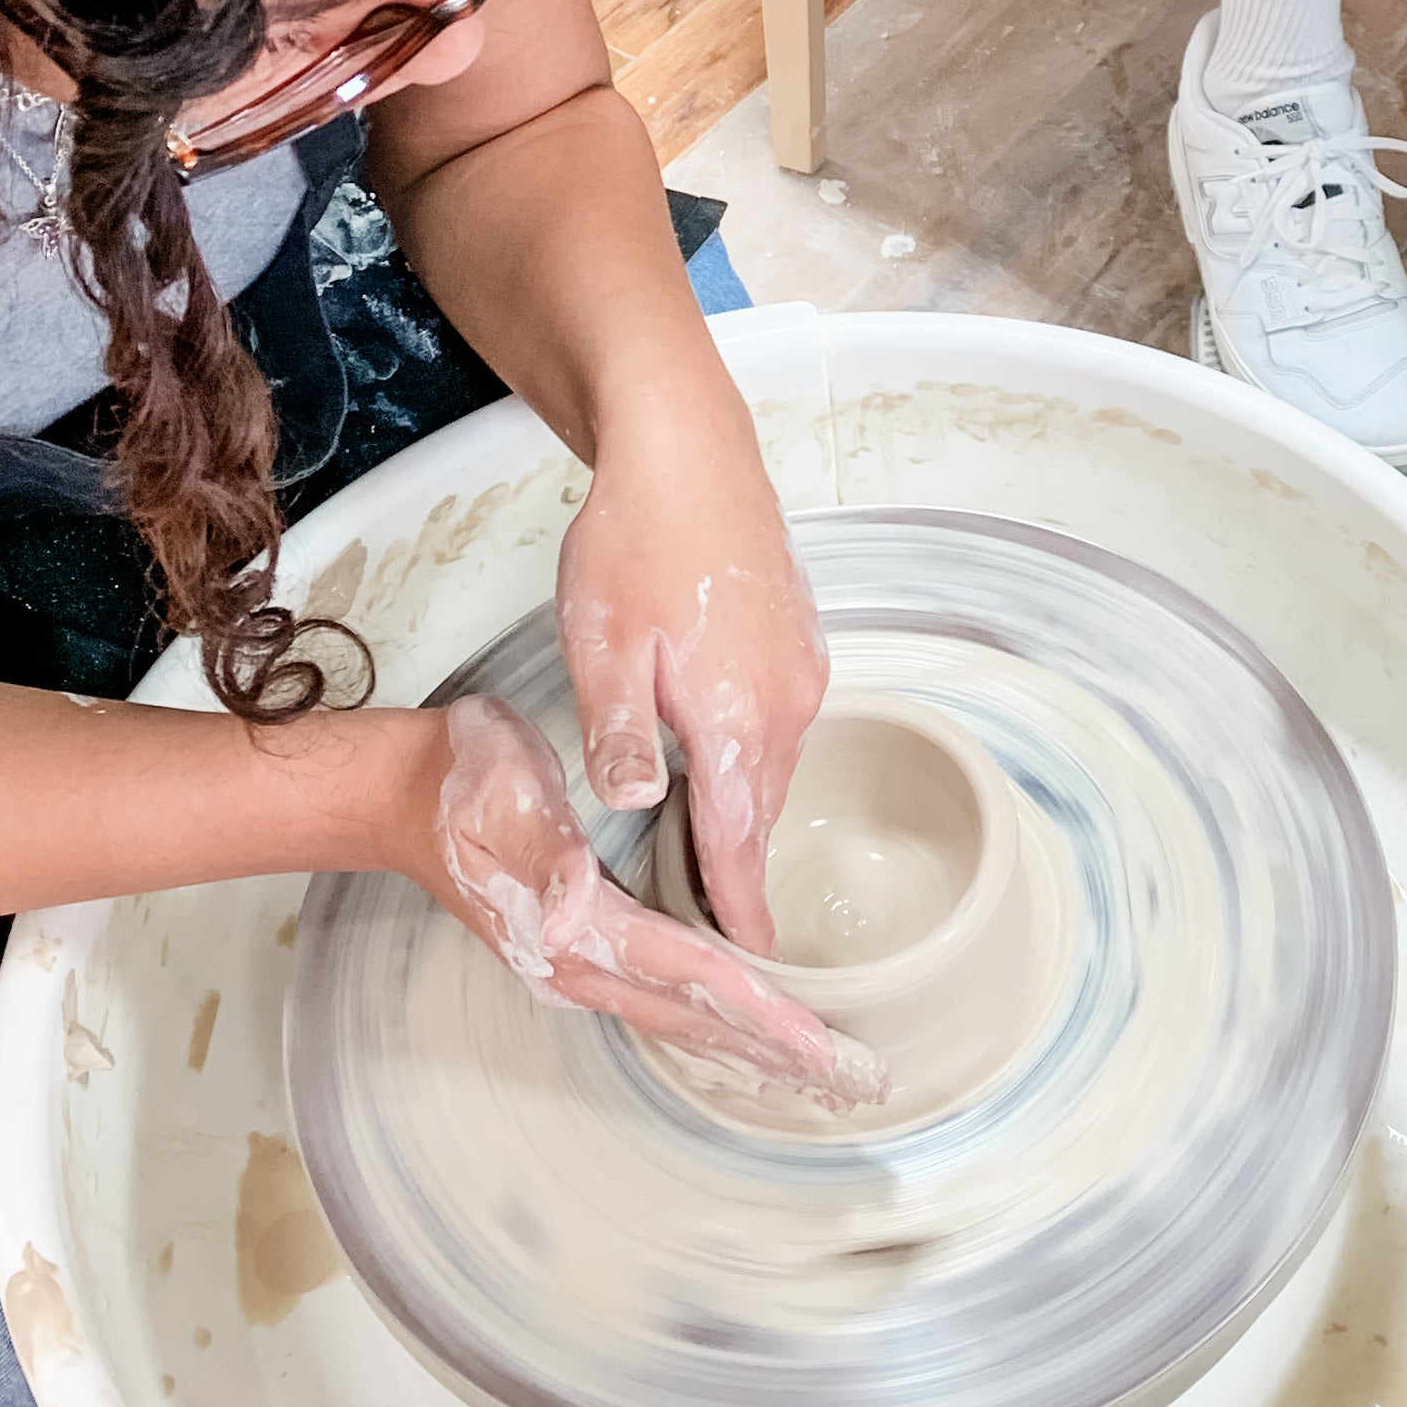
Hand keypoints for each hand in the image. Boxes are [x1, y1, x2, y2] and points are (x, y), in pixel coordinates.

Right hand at [426, 697, 883, 1108]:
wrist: (400, 794)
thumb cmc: (461, 780)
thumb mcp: (504, 794)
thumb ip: (544, 851)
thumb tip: (572, 909)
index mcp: (575, 932)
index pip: (689, 977)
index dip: (757, 1010)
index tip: (818, 1044)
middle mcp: (579, 966)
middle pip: (695, 1020)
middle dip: (771, 1052)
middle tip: (849, 1084)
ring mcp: (576, 967)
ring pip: (680, 1020)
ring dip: (749, 1047)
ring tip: (814, 1073)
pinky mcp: (579, 953)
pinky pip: (661, 1001)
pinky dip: (714, 1024)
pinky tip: (743, 1032)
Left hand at [552, 400, 827, 958]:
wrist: (688, 448)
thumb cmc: (637, 542)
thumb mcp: (603, 646)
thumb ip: (620, 735)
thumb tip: (635, 808)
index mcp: (736, 719)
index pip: (740, 841)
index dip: (738, 905)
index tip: (745, 957)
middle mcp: (787, 702)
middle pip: (761, 809)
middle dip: (739, 864)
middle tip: (714, 918)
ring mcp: (802, 668)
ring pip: (772, 764)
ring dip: (743, 804)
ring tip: (708, 846)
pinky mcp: (800, 640)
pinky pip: (780, 722)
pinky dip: (752, 755)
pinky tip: (718, 750)